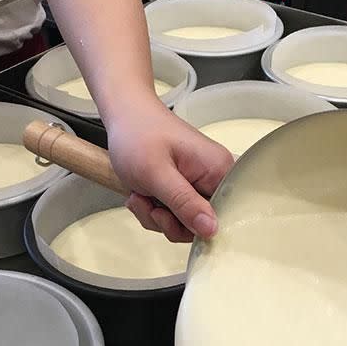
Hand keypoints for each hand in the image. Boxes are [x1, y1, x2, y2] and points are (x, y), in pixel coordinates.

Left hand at [106, 101, 233, 241]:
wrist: (124, 115)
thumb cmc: (138, 135)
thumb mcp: (157, 174)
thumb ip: (185, 203)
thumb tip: (212, 230)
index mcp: (219, 170)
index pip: (223, 217)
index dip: (195, 227)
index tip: (166, 216)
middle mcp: (214, 179)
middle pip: (201, 224)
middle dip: (168, 222)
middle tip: (148, 204)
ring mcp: (198, 185)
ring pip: (183, 224)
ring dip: (155, 216)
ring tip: (140, 194)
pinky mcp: (183, 189)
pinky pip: (173, 216)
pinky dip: (152, 211)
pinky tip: (140, 193)